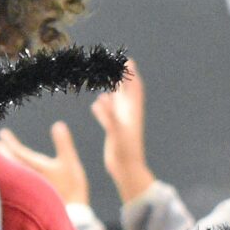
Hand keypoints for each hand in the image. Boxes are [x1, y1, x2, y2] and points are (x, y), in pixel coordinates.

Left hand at [0, 121, 90, 208]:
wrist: (73, 215)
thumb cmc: (72, 187)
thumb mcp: (70, 162)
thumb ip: (63, 143)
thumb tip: (58, 124)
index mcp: (35, 167)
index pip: (17, 152)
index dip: (10, 142)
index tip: (2, 134)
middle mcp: (28, 177)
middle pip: (11, 162)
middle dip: (4, 152)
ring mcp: (27, 189)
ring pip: (13, 173)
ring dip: (7, 163)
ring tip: (3, 158)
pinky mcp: (30, 197)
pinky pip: (16, 183)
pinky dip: (12, 175)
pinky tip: (13, 177)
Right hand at [91, 60, 155, 198]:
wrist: (127, 169)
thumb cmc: (125, 151)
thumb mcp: (117, 132)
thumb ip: (109, 116)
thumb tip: (102, 99)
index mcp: (132, 111)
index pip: (134, 86)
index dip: (131, 73)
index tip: (126, 59)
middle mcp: (128, 114)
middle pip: (126, 91)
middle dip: (122, 77)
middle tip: (114, 64)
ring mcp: (121, 122)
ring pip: (117, 102)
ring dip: (112, 91)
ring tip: (106, 80)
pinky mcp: (114, 131)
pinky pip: (108, 115)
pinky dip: (103, 107)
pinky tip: (96, 104)